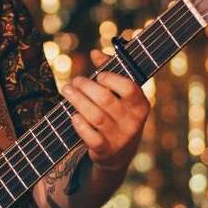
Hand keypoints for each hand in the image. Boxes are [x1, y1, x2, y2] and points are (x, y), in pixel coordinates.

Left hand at [60, 49, 150, 172]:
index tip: (98, 75)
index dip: (111, 79)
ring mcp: (120, 138)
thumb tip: (95, 53)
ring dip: (78, 101)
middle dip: (86, 87)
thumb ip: (110, 72)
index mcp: (141, 106)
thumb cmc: (118, 116)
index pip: (129, 88)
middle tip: (74, 81)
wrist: (119, 155)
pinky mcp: (106, 151)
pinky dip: (80, 125)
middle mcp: (133, 122)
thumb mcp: (121, 97)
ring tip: (67, 90)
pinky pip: (92, 137)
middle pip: (106, 100)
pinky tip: (73, 116)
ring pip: (96, 116)